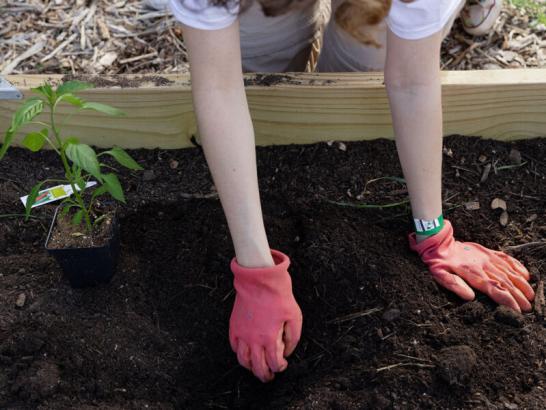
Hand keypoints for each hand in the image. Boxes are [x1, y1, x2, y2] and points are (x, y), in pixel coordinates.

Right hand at [229, 250, 302, 381]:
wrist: (260, 280)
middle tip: (268, 376)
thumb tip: (287, 351)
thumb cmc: (278, 296)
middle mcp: (253, 340)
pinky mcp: (234, 326)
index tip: (282, 365)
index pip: (273, 364)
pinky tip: (245, 352)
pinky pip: (233, 346)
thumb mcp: (294, 316)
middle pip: (257, 367)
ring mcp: (242, 334)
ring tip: (255, 368)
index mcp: (269, 339)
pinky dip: (239, 353)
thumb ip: (293, 337)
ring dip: (250, 368)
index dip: (279, 368)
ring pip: (242, 360)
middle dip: (264, 375)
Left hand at [409, 220, 534, 311]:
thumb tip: (470, 297)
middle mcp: (484, 265)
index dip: (507, 300)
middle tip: (528, 308)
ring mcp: (488, 257)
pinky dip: (518, 266)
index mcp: (472, 273)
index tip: (517, 310)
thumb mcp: (440, 274)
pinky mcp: (489, 252)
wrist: (440, 242)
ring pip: (509, 271)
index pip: (494, 288)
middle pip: (505, 282)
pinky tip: (526, 275)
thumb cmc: (439, 262)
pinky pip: (507, 258)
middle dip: (518, 296)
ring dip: (521, 284)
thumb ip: (454, 285)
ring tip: (531, 295)